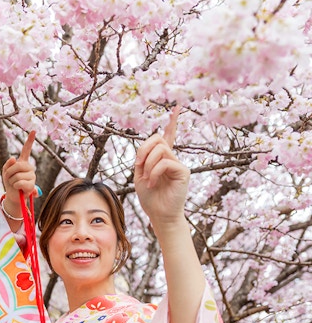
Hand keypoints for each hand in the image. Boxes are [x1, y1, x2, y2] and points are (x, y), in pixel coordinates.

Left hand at [2, 131, 36, 211]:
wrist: (13, 196)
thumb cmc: (9, 182)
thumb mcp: (5, 172)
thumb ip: (8, 164)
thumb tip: (13, 158)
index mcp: (23, 162)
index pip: (27, 150)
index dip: (30, 140)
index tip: (34, 131)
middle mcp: (29, 168)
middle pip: (17, 165)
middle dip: (9, 173)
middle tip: (9, 179)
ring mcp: (32, 176)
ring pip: (16, 175)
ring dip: (11, 181)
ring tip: (14, 184)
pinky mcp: (32, 185)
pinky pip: (19, 183)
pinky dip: (15, 187)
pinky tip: (19, 189)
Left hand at [134, 106, 189, 227]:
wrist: (159, 215)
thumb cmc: (150, 198)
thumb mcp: (139, 175)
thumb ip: (142, 158)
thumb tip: (146, 147)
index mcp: (162, 158)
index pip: (167, 136)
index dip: (172, 122)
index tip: (177, 107)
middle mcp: (172, 158)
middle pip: (157, 138)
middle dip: (143, 150)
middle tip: (138, 166)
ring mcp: (178, 164)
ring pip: (160, 149)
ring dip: (147, 164)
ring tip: (147, 179)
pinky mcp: (183, 171)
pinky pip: (165, 162)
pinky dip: (154, 172)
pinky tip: (153, 183)